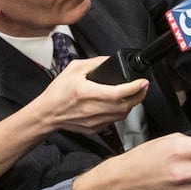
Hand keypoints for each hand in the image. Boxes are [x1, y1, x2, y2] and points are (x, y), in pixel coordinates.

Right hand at [32, 57, 148, 132]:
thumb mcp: (74, 69)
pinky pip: (114, 121)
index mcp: (87, 93)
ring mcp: (94, 122)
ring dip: (132, 104)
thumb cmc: (58, 93)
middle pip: (125, 106)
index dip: (134, 87)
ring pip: (122, 115)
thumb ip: (94, 62)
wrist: (47, 114)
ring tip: (134, 94)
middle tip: (143, 86)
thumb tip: (110, 60)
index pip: (118, 93)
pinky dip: (120, 112)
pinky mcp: (95, 129)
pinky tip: (119, 104)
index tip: (143, 81)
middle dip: (139, 95)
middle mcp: (92, 109)